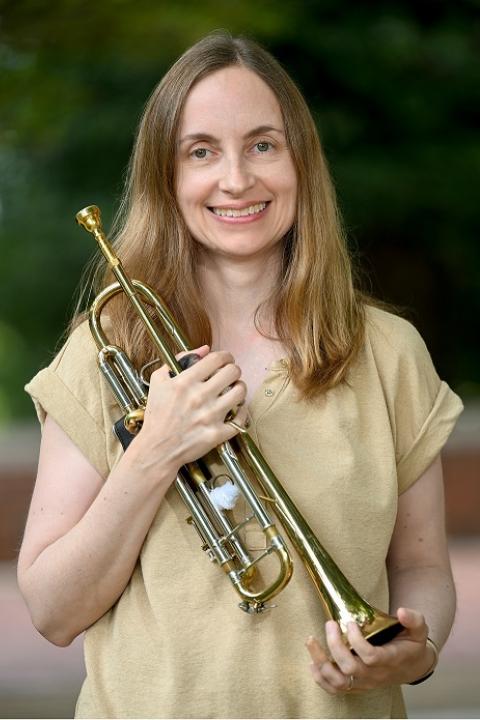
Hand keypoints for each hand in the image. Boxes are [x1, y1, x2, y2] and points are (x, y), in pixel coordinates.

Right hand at [130, 346, 247, 475]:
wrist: (157, 448)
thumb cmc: (157, 415)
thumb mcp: (159, 381)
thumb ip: (179, 360)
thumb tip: (204, 349)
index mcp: (185, 382)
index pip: (217, 359)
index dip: (225, 356)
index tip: (226, 360)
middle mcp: (199, 397)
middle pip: (233, 372)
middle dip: (234, 370)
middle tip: (230, 375)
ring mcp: (210, 416)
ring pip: (240, 392)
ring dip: (240, 388)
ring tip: (235, 390)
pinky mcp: (216, 434)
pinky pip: (240, 419)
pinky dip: (242, 413)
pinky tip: (236, 409)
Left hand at [306, 607, 435, 693]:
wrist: (412, 666)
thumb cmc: (411, 644)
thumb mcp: (419, 629)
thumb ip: (413, 619)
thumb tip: (401, 611)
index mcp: (390, 660)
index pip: (371, 656)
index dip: (356, 640)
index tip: (350, 622)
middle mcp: (376, 675)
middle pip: (350, 668)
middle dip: (335, 646)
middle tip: (330, 624)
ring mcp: (365, 682)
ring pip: (339, 681)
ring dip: (321, 663)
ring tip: (311, 641)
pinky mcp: (356, 686)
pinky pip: (336, 689)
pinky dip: (321, 679)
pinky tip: (312, 663)